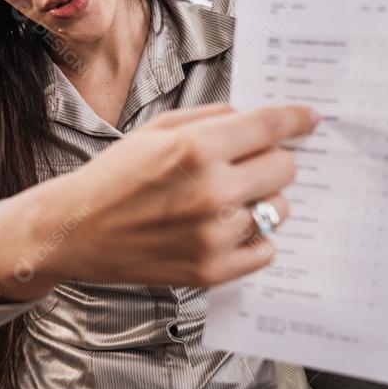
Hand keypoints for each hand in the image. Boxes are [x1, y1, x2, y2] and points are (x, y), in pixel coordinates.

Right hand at [25, 102, 319, 289]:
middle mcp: (211, 192)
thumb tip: (259, 117)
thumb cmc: (116, 175)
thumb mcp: (159, 129)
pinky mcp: (212, 271)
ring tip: (229, 199)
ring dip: (263, 200)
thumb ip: (213, 118)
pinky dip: (254, 238)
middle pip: (285, 169)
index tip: (310, 118)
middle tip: (248, 164)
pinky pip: (265, 250)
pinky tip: (225, 228)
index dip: (297, 119)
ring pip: (279, 210)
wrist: (77, 230)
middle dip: (273, 160)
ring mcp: (214, 236)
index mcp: (197, 149)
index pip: (270, 127)